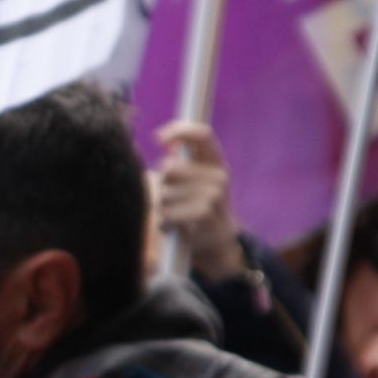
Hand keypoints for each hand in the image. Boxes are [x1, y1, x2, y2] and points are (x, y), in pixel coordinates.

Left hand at [152, 121, 247, 284]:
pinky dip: (164, 221)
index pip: (202, 135)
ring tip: (175, 216)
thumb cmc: (194, 209)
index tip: (158, 139)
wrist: (216, 246)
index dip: (180, 131)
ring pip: (164, 192)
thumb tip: (157, 142)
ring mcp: (215, 195)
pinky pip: (167, 212)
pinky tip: (173, 227)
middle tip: (172, 200)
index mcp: (216, 163)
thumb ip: (178, 162)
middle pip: (169, 167)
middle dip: (162, 184)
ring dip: (161, 206)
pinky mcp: (205, 213)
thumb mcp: (190, 182)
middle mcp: (219, 176)